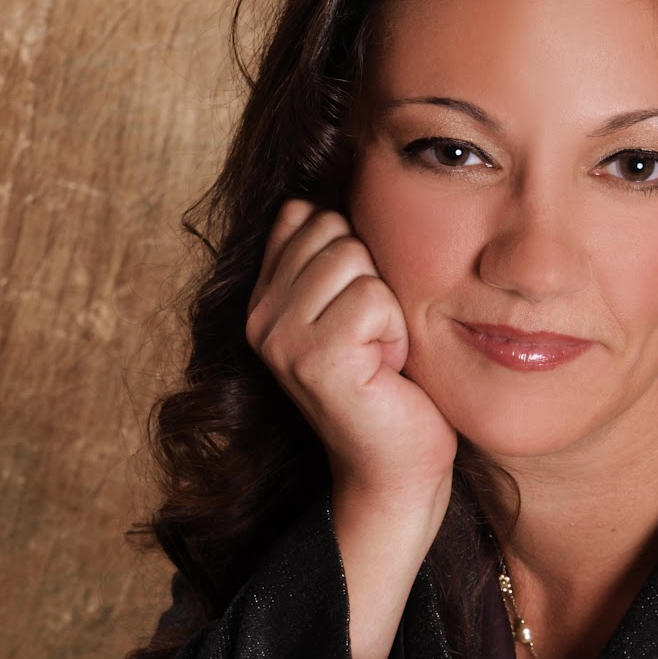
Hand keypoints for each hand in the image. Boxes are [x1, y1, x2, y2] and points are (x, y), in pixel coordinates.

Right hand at [246, 199, 457, 502]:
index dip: (354, 255)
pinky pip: (375, 298)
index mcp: (263, 298)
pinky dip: (397, 332)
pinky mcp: (315, 360)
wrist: (397, 466)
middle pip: (335, 230)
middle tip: (373, 339)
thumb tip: (320, 191)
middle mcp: (260, 317)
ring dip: (389, 308)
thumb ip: (331, 255)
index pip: (306, 215)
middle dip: (373, 279)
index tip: (359, 315)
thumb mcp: (354, 307)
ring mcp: (281, 339)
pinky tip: (386, 371)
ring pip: (355, 259)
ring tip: (379, 355)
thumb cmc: (390, 385)